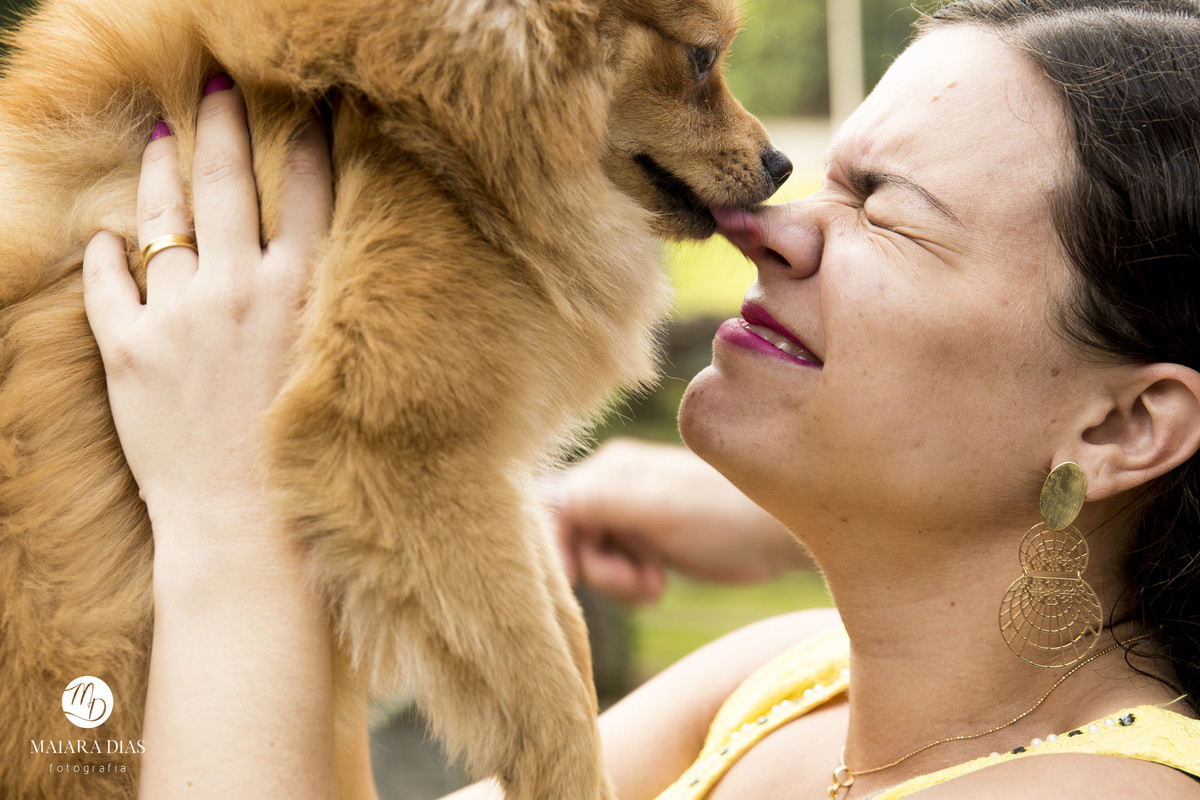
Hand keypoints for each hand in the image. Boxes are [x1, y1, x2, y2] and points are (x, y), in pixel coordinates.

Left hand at [82, 77, 331, 540]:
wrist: (246, 522)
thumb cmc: (305, 452)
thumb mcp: (335, 363)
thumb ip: (324, 303)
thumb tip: (313, 255)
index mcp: (299, 292)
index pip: (307, 191)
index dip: (307, 139)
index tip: (307, 108)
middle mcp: (238, 289)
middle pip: (227, 181)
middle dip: (223, 123)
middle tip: (218, 85)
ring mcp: (178, 315)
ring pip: (163, 219)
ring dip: (161, 171)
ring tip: (160, 138)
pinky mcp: (127, 350)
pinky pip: (106, 281)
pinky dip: (104, 254)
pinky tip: (104, 238)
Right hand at [550, 438, 808, 604]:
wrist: (780, 536)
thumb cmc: (726, 517)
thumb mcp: (660, 511)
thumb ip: (600, 502)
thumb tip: (545, 498)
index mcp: (609, 471)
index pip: (550, 505)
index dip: (553, 545)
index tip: (575, 579)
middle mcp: (612, 487)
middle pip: (567, 537)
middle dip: (595, 569)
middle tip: (637, 582)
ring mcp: (629, 515)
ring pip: (589, 558)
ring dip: (616, 582)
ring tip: (655, 583)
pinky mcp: (646, 540)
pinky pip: (614, 569)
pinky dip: (630, 586)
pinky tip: (661, 582)